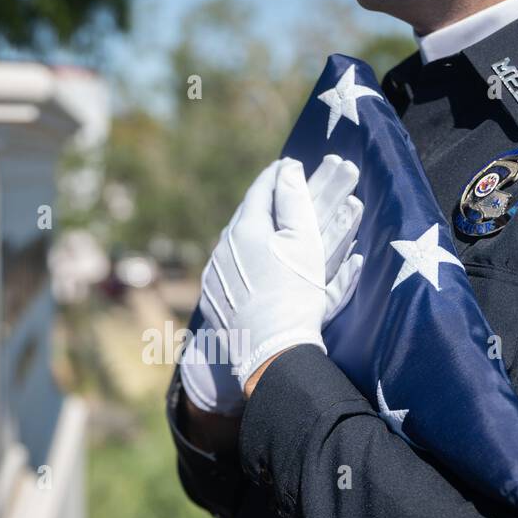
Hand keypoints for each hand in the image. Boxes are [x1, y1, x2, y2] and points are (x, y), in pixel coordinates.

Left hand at [180, 156, 363, 411]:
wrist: (271, 350)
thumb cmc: (295, 294)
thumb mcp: (304, 242)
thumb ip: (294, 201)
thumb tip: (287, 169)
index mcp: (245, 229)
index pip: (260, 190)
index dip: (277, 176)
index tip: (287, 167)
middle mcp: (222, 248)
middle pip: (243, 215)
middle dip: (261, 203)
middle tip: (275, 194)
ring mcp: (214, 275)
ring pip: (231, 243)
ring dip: (248, 232)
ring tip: (265, 230)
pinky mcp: (213, 300)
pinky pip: (226, 270)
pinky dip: (240, 262)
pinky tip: (251, 268)